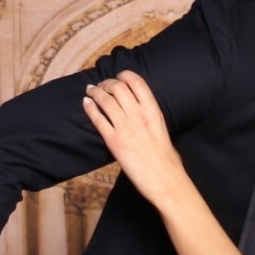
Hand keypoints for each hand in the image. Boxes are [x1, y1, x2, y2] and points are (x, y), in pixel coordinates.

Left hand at [83, 72, 187, 201]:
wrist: (165, 180)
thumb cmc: (168, 160)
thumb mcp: (163, 130)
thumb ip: (152, 118)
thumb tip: (144, 113)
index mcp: (154, 111)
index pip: (137, 83)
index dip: (124, 75)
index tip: (118, 75)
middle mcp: (139, 115)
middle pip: (118, 88)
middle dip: (107, 83)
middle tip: (102, 84)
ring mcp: (125, 128)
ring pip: (106, 101)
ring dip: (96, 92)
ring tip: (91, 90)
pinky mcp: (114, 142)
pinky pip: (98, 119)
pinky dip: (90, 108)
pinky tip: (86, 103)